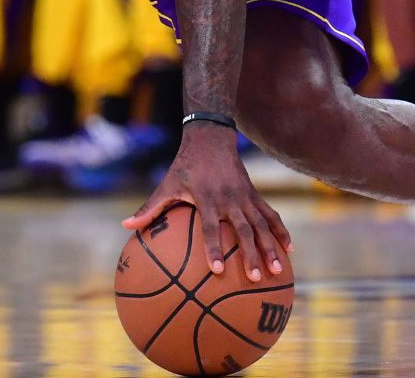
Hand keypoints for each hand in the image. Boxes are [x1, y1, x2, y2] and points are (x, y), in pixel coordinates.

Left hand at [123, 123, 292, 282]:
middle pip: (243, 230)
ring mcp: (245, 197)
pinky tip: (289, 250)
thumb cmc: (184, 165)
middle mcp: (229, 199)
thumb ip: (149, 208)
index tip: (217, 270)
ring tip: (278, 270)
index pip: (211, 227)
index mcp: (207, 198)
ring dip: (270, 247)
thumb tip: (125, 227)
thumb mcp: (166, 185)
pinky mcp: (255, 195)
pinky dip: (281, 231)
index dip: (214, 247)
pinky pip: (271, 215)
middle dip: (250, 254)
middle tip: (254, 277)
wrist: (210, 138)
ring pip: (261, 225)